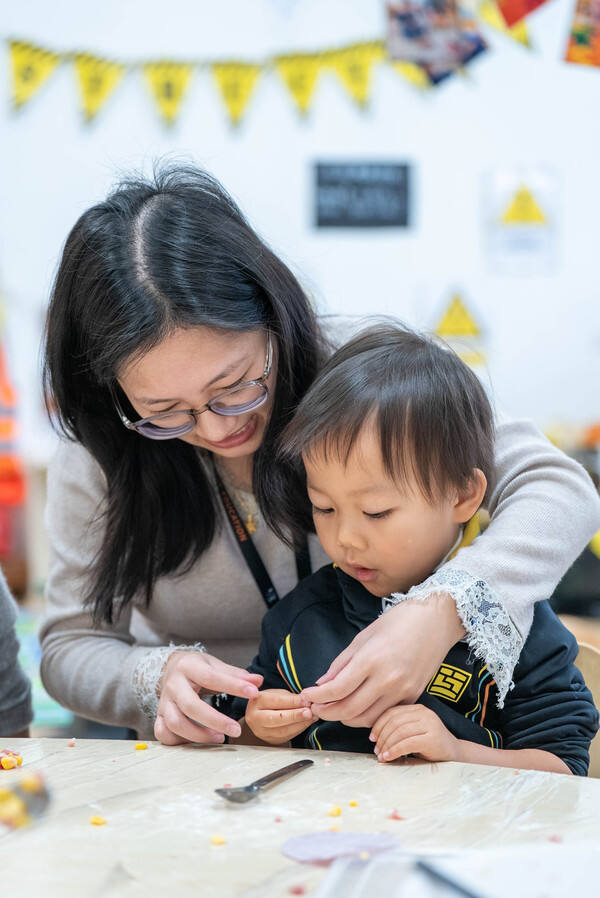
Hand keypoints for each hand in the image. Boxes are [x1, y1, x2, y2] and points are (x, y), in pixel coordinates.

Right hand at [155, 651, 262, 745]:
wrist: (169, 668)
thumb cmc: (196, 668)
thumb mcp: (214, 664)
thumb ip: (235, 674)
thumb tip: (257, 681)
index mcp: (188, 667)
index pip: (211, 677)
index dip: (233, 686)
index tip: (253, 693)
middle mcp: (173, 685)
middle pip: (191, 706)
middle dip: (215, 721)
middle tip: (236, 730)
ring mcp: (164, 702)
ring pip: (176, 723)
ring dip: (198, 735)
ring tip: (220, 738)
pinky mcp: (159, 716)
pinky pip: (163, 733)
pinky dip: (178, 741)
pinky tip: (196, 741)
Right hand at [245, 689, 317, 744]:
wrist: (259, 715)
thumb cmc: (269, 701)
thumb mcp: (277, 693)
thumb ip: (289, 697)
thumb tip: (305, 701)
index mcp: (256, 702)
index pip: (275, 702)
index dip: (292, 702)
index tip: (305, 700)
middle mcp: (256, 718)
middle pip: (277, 718)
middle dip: (295, 715)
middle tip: (309, 712)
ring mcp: (262, 732)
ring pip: (283, 731)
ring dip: (300, 724)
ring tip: (312, 717)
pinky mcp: (271, 740)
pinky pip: (287, 736)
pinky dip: (299, 729)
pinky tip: (307, 723)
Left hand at [301, 594, 464, 726]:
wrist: (436, 621)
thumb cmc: (398, 622)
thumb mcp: (364, 636)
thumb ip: (342, 663)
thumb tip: (322, 683)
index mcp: (371, 659)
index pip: (337, 689)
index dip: (317, 697)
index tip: (307, 695)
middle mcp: (387, 679)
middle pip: (349, 709)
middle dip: (327, 712)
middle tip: (316, 708)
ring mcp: (402, 691)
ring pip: (366, 719)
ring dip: (346, 718)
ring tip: (334, 709)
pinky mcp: (413, 697)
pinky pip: (384, 715)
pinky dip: (367, 716)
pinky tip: (358, 708)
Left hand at [370, 704, 459, 762]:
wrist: (455, 754)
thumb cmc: (431, 745)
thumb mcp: (414, 731)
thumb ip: (400, 728)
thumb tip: (376, 735)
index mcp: (417, 708)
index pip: (392, 712)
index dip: (379, 724)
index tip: (372, 737)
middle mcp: (424, 713)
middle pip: (394, 721)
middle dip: (382, 737)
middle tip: (376, 750)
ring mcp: (429, 724)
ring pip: (400, 732)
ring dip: (386, 745)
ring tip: (381, 756)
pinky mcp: (432, 738)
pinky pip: (407, 743)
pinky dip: (394, 751)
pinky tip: (389, 757)